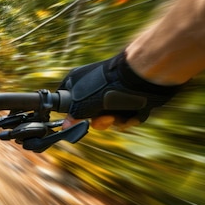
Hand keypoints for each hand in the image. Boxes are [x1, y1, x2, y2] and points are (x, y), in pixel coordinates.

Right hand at [58, 51, 182, 129]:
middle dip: (99, 120)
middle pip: (90, 113)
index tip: (78, 122)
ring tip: (119, 115)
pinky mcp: (127, 97)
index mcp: (77, 82)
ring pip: (108, 115)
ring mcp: (111, 92)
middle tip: (106, 118)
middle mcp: (93, 87)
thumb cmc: (106, 88)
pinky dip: (128, 117)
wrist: (139, 78)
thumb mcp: (82, 105)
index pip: (67, 101)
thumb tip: (65, 126)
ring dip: (115, 120)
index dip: (72, 114)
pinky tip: (132, 114)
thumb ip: (73, 117)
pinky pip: (123, 114)